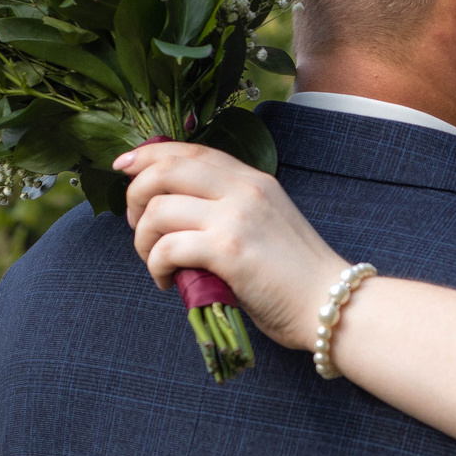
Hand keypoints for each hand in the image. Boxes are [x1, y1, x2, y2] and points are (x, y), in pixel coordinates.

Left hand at [114, 141, 350, 348]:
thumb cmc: (296, 276)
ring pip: (159, 210)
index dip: (149, 154)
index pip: (192, 151)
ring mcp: (236, 218)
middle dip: (135, 195)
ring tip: (153, 261)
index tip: (123, 166)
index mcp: (253, 180)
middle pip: (165, 170)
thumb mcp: (265, 224)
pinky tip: (167, 281)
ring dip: (142, 238)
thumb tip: (171, 213)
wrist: (332, 304)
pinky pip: (167, 247)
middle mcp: (244, 189)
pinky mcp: (229, 251)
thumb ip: (226, 210)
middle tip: (135, 224)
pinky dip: (155, 265)